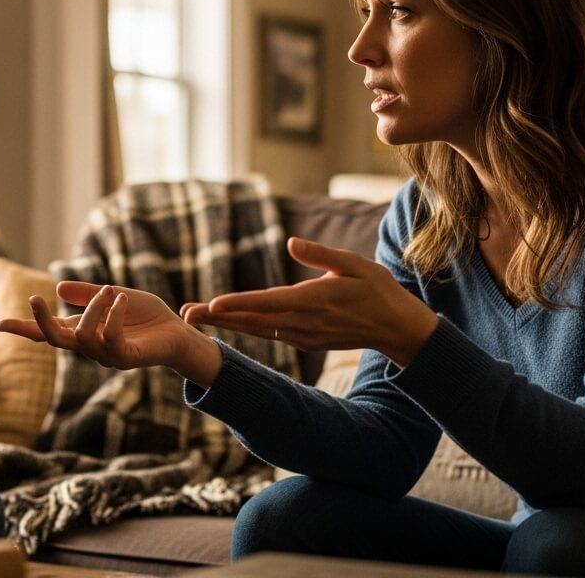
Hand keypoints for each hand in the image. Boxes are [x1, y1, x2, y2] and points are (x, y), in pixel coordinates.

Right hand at [0, 282, 222, 386]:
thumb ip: (88, 294)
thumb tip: (59, 288)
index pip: (48, 333)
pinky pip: (109, 339)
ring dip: (93, 308)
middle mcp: (91, 347)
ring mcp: (107, 356)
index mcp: (84, 332)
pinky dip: (111, 316)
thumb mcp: (113, 297)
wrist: (178, 333)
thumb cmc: (147, 316)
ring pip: (82, 336)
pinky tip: (120, 299)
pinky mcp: (126, 358)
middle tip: (35, 298)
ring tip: (109, 290)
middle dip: (41, 322)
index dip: (25, 328)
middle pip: (55, 340)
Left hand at [185, 237, 438, 367]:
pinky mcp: (307, 341)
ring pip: (259, 330)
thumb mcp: (355, 264)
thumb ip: (321, 255)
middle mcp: (305, 322)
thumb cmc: (378, 289)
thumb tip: (290, 243)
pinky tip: (229, 324)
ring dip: (227, 324)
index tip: (214, 303)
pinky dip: (248, 329)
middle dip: (219, 316)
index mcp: (315, 300)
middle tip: (186, 313)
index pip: (269, 302)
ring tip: (198, 318)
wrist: (397, 328)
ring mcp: (305, 336)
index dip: (240, 304)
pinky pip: (271, 335)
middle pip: (254, 320)